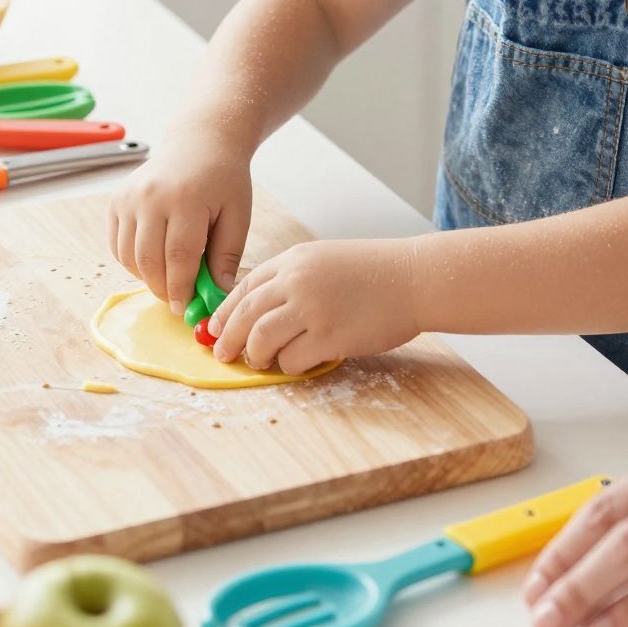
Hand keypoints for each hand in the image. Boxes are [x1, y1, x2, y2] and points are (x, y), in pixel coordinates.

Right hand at [108, 123, 252, 314]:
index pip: (179, 256)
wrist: (199, 143)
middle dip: (162, 289)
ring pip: (129, 256)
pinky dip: (133, 262)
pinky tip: (154, 259)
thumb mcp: (238, 214)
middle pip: (149, 260)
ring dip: (147, 277)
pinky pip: (117, 245)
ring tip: (169, 278)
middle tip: (176, 300)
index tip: (185, 308)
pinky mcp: (117, 201)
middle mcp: (151, 197)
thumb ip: (227, 254)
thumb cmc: (223, 179)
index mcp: (186, 199)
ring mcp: (129, 198)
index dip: (181, 288)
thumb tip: (217, 293)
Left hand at [209, 238, 420, 373]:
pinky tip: (298, 363)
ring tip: (259, 361)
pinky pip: (291, 359)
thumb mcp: (325, 260)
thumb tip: (259, 311)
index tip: (215, 329)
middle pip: (244, 315)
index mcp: (294, 260)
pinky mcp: (329, 337)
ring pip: (260, 339)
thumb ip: (292, 279)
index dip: (225, 312)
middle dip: (227, 338)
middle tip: (222, 354)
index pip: (244, 287)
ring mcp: (312, 309)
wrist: (412, 278)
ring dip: (255, 355)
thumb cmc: (374, 272)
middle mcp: (297, 281)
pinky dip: (288, 366)